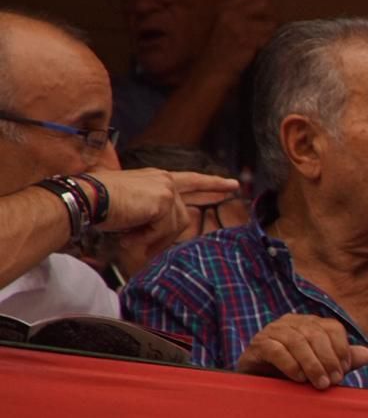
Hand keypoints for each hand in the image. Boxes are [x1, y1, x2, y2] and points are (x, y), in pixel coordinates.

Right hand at [94, 169, 240, 275]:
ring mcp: (166, 189)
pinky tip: (129, 235)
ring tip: (129, 239)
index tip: (232, 185)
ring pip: (175, 227)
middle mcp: (164, 180)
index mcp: (156, 178)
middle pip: (184, 216)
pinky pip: (165, 230)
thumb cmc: (99, 204)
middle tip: (172, 232)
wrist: (84, 199)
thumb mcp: (132, 207)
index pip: (192, 181)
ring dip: (153, 239)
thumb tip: (168, 230)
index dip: (212, 184)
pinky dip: (147, 238)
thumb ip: (153, 212)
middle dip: (170, 233)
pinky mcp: (164, 200)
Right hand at [195, 0, 276, 80]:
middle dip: (271, 13)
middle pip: (264, 1)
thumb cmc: (221, 49)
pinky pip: (268, 38)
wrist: (212, 70)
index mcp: (225, 7)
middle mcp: (231, 13)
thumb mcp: (224, 23)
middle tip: (267, 26)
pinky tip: (256, 49)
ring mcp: (239, 26)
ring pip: (271, 22)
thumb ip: (240, 11)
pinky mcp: (247, 40)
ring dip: (270, 32)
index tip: (264, 10)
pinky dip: (266, 44)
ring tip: (259, 41)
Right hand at [236, 315, 367, 389]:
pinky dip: (290, 364)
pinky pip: (276, 350)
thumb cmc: (295, 373)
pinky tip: (298, 378)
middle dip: (328, 359)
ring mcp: (273, 331)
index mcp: (310, 323)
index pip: (332, 327)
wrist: (260, 383)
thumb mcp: (322, 367)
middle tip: (333, 381)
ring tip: (319, 383)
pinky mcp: (258, 345)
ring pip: (297, 341)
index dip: (341, 348)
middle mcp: (292, 322)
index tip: (345, 370)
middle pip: (315, 334)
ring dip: (312, 364)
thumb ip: (343, 360)